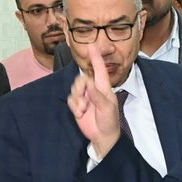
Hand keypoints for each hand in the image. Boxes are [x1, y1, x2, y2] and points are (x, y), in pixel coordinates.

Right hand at [66, 42, 121, 156]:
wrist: (102, 136)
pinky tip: (80, 113)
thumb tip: (88, 83)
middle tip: (83, 101)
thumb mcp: (106, 108)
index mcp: (103, 87)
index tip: (91, 46)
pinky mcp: (78, 105)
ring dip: (77, 99)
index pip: (99, 69)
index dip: (95, 58)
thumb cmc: (109, 121)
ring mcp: (85, 97)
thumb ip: (97, 95)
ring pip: (74, 88)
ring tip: (83, 110)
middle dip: (79, 88)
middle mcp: (93, 89)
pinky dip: (74, 106)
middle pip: (81, 79)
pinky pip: (71, 99)